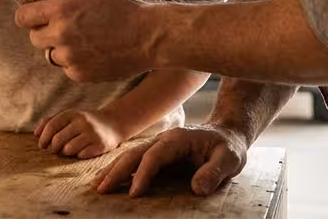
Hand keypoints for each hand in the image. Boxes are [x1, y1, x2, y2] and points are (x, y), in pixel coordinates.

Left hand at [15, 0, 152, 81]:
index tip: (37, 15)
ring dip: (61, 48)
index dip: (28, 15)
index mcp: (61, 11)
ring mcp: (70, 57)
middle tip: (68, 26)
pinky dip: (75, 62)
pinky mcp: (80, 74)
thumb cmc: (121, 9)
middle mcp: (61, 35)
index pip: (22, 17)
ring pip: (50, 54)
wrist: (148, 36)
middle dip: (45, 32)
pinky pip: (66, 68)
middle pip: (34, 38)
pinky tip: (94, 51)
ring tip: (86, 39)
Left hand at [34, 108, 125, 159]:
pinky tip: (81, 151)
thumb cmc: (85, 122)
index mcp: (73, 113)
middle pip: (58, 140)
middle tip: (54, 150)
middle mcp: (82, 122)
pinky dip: (77, 155)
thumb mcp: (70, 116)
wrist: (113, 123)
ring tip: (67, 150)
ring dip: (64, 152)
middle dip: (52, 148)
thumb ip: (51, 121)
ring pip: (68, 149)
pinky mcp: (100, 145)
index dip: (43, 137)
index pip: (52, 125)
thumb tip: (36, 133)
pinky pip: (81, 155)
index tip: (41, 145)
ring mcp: (92, 134)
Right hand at [96, 125, 247, 197]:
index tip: (133, 193)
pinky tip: (109, 179)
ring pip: (131, 156)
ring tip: (98, 186)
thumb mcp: (229, 159)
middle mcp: (164, 139)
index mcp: (178, 139)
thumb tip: (198, 188)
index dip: (143, 174)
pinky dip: (120, 169)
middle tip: (102, 189)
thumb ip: (215, 172)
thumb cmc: (228, 147)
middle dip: (118, 171)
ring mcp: (158, 145)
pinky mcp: (157, 154)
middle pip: (135, 153)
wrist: (226, 134)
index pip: (155, 156)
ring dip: (113, 170)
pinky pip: (135, 161)